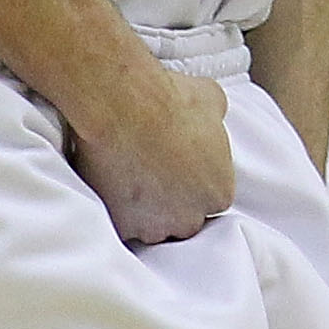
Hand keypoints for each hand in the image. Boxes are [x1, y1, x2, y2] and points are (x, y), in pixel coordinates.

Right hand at [69, 63, 232, 244]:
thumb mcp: (212, 101)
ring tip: (129, 179)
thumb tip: (209, 116)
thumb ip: (215, 120)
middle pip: (183, 220)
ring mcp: (154, 227)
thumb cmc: (170, 101)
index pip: (209, 198)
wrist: (125, 107)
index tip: (177, 168)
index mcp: (218, 193)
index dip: (192, 183)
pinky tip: (110, 186)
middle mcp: (190, 218)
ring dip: (143, 210)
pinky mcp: (121, 227)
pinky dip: (114, 210)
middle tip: (154, 174)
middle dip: (171, 202)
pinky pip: (119, 226)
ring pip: (151, 228)